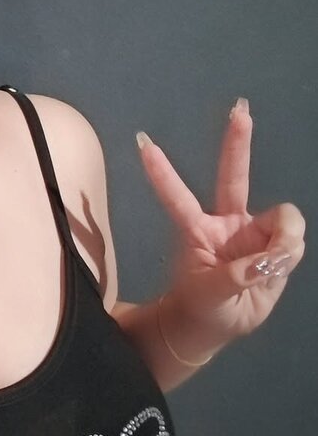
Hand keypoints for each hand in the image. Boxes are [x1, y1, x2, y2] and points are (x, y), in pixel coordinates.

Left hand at [136, 99, 305, 347]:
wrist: (217, 326)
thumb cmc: (203, 309)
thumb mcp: (213, 298)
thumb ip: (239, 277)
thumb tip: (269, 259)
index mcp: (197, 231)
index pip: (177, 196)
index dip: (162, 173)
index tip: (142, 142)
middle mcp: (226, 222)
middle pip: (234, 175)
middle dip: (238, 142)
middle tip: (240, 109)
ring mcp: (251, 230)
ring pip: (282, 218)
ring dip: (285, 242)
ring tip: (271, 269)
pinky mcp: (274, 243)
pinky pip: (293, 239)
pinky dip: (292, 252)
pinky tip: (279, 267)